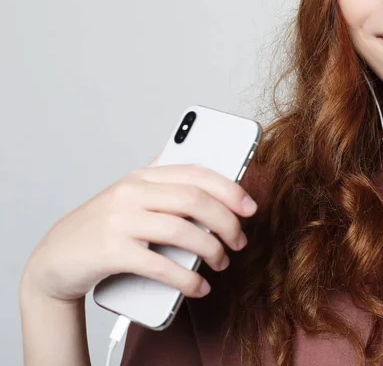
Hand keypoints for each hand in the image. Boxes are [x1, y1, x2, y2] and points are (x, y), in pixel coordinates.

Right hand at [20, 154, 257, 302]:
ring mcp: (120, 221)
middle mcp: (131, 192)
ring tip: (222, 263)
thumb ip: (164, 186)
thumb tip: (212, 180)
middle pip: (194, 201)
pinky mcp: (111, 252)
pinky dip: (187, 279)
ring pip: (182, 231)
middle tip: (239, 241)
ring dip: (212, 250)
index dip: (229, 189)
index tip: (250, 207)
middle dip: (226, 222)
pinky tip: (198, 286)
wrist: (54, 258)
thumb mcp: (131, 198)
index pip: (195, 173)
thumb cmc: (103, 227)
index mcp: (143, 176)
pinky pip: (160, 265)